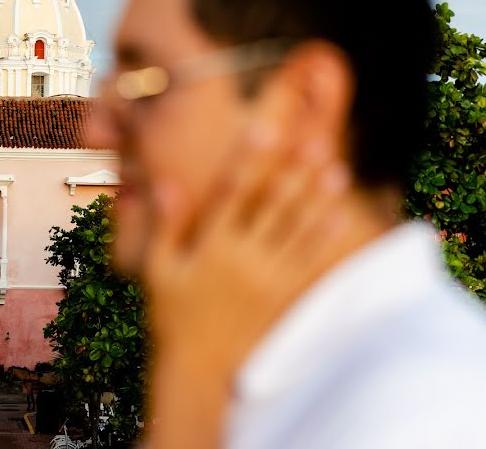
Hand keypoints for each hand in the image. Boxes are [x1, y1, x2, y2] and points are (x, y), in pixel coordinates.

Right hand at [144, 126, 350, 447]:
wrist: (199, 369)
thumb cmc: (172, 315)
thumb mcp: (157, 269)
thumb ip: (163, 225)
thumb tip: (164, 183)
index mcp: (212, 247)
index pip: (233, 193)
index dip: (249, 159)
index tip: (264, 129)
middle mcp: (244, 258)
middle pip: (274, 205)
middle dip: (295, 170)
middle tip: (314, 139)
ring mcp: (268, 277)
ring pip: (298, 228)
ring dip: (318, 196)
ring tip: (336, 167)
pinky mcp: (284, 296)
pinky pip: (310, 260)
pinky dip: (326, 236)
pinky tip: (341, 214)